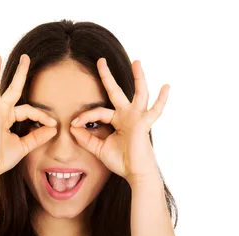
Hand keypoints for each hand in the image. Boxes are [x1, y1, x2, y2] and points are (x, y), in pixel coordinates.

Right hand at [0, 54, 57, 181]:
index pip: (28, 110)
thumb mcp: (23, 147)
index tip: (54, 124)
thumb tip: (53, 129)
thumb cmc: (0, 160)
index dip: (42, 116)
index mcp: (7, 118)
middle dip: (19, 73)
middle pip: (11, 89)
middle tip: (26, 57)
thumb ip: (37, 138)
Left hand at [69, 58, 168, 183]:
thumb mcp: (99, 148)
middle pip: (116, 92)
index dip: (84, 116)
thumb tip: (71, 127)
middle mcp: (128, 115)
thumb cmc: (121, 161)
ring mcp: (137, 117)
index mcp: (118, 120)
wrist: (135, 173)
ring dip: (138, 77)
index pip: (98, 111)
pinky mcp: (144, 124)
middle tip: (100, 60)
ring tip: (137, 62)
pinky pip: (155, 111)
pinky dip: (162, 100)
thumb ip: (86, 138)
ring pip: (139, 93)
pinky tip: (166, 87)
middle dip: (107, 76)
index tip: (73, 123)